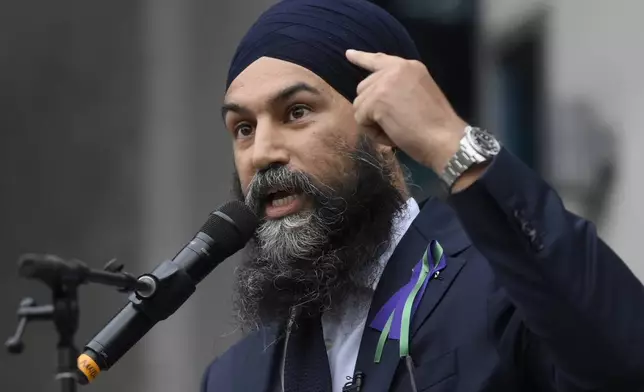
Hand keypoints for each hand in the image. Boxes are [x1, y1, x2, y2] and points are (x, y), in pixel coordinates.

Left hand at [345, 49, 467, 173]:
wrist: (444, 139)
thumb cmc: (436, 126)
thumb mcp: (419, 95)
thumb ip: (399, 88)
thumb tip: (374, 95)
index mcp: (409, 67)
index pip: (379, 59)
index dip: (361, 58)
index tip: (348, 54)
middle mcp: (396, 69)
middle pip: (364, 88)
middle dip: (372, 109)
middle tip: (394, 123)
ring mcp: (385, 83)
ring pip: (359, 105)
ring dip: (372, 122)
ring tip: (395, 130)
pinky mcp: (377, 100)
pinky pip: (360, 118)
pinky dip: (372, 132)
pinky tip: (391, 134)